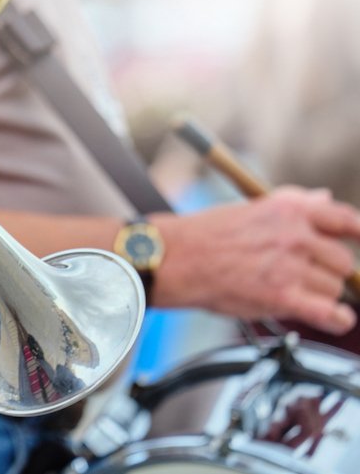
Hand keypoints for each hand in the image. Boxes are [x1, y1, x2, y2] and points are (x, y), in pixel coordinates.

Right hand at [151, 187, 358, 333]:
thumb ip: (295, 204)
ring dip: (322, 295)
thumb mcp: (253, 208)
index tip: (357, 241)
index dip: (355, 234)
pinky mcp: (282, 296)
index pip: (344, 220)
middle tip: (306, 276)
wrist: (176, 258)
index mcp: (289, 208)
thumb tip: (324, 198)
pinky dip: (337, 319)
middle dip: (328, 272)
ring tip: (296, 294)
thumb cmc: (206, 234)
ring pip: (333, 288)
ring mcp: (290, 266)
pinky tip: (336, 319)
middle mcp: (295, 234)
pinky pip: (329, 312)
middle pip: (341, 261)